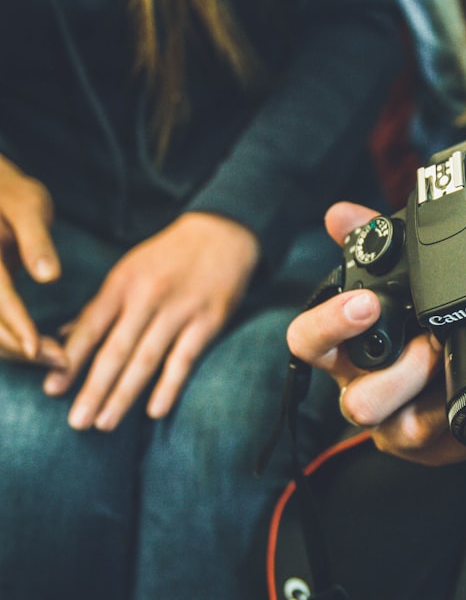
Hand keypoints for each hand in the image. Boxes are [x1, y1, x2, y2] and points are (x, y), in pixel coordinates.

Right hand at [0, 154, 66, 367]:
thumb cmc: (8, 192)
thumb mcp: (27, 204)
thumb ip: (36, 240)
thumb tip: (48, 276)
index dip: (16, 325)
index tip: (38, 350)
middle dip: (19, 347)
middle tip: (61, 360)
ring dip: (13, 349)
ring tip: (55, 358)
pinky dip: (7, 339)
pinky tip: (36, 348)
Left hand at [44, 212, 260, 430]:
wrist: (222, 233)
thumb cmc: (170, 255)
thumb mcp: (129, 269)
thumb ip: (101, 304)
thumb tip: (65, 333)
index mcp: (123, 283)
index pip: (90, 328)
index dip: (71, 360)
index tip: (52, 389)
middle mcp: (148, 297)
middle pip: (116, 350)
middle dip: (94, 388)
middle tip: (77, 422)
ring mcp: (180, 310)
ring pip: (146, 359)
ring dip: (124, 395)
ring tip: (105, 423)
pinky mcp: (209, 320)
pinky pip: (185, 358)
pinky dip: (169, 386)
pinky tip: (155, 411)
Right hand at [286, 201, 465, 465]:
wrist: (454, 378)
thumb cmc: (417, 328)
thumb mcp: (399, 282)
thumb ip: (371, 246)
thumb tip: (338, 213)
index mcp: (345, 345)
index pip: (308, 340)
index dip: (328, 322)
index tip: (365, 302)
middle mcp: (356, 384)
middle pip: (346, 392)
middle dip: (390, 369)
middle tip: (425, 341)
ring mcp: (383, 418)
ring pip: (378, 414)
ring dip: (416, 381)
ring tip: (444, 356)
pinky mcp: (412, 440)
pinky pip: (418, 433)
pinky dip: (443, 407)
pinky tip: (459, 385)